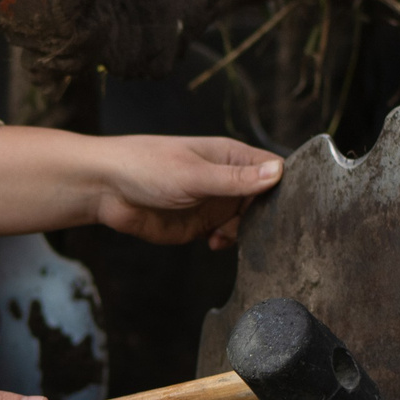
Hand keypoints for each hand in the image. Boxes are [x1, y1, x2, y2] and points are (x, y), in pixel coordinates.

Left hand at [0, 126, 282, 248]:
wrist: (104, 189)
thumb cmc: (144, 166)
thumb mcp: (194, 174)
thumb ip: (236, 179)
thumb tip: (278, 172)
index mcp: (231, 156)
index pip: (274, 168)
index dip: (287, 185)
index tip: (295, 206)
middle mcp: (227, 179)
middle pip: (266, 199)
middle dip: (269, 216)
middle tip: (265, 231)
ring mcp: (215, 203)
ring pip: (249, 221)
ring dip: (249, 233)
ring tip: (232, 235)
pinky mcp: (200, 225)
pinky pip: (227, 236)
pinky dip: (229, 242)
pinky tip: (216, 243)